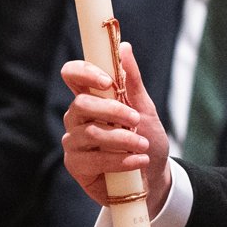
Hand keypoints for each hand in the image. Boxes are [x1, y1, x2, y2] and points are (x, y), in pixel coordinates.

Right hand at [60, 42, 172, 212]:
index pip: (72, 75)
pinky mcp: (76, 165)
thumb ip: (132, 82)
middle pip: (81, 104)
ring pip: (91, 133)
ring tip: (143, 145)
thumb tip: (125, 48)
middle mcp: (77, 117)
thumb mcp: (146, 110)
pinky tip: (137, 161)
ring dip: (122, 139)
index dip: (85, 73)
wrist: (153, 178)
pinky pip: (93, 159)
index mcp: (91, 97)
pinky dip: (120, 159)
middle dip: (112, 111)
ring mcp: (74, 141)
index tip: (108, 82)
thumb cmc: (147, 140)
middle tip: (136, 120)